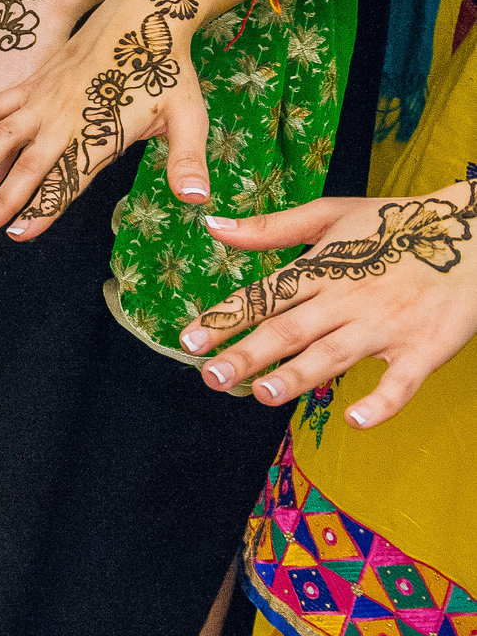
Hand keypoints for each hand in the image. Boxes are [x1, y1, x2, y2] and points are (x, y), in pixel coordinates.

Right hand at [0, 0, 212, 239]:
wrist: (141, 15)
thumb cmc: (168, 70)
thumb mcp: (190, 115)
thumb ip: (187, 159)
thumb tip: (198, 199)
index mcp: (101, 132)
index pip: (68, 179)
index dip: (42, 207)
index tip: (18, 232)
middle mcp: (65, 117)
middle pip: (28, 164)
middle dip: (1, 198)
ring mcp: (44, 97)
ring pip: (3, 133)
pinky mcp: (33, 82)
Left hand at [180, 183, 476, 427]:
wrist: (474, 234)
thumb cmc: (396, 225)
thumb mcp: (330, 216)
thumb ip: (271, 228)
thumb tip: (214, 227)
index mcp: (321, 269)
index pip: (263, 296)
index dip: (224, 319)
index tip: (187, 341)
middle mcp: (347, 298)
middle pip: (290, 329)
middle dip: (248, 354)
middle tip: (211, 378)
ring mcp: (386, 326)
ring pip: (335, 354)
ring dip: (299, 376)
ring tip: (262, 393)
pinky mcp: (426, 348)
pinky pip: (402, 381)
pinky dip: (382, 401)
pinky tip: (355, 420)